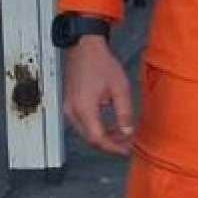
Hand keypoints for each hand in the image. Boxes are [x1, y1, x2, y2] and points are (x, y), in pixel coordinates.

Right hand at [61, 35, 136, 154]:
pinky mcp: (69, 105)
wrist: (84, 48)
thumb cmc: (102, 65)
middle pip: (90, 139)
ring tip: (122, 135)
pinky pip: (82, 125)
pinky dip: (96, 129)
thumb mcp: (120, 89)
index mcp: (84, 109)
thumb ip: (124, 113)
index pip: (98, 139)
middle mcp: (72, 112)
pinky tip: (110, 126)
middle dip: (109, 145)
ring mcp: (68, 109)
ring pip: (85, 134)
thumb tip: (128, 133)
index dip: (113, 148)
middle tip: (127, 145)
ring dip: (103, 138)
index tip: (127, 150)